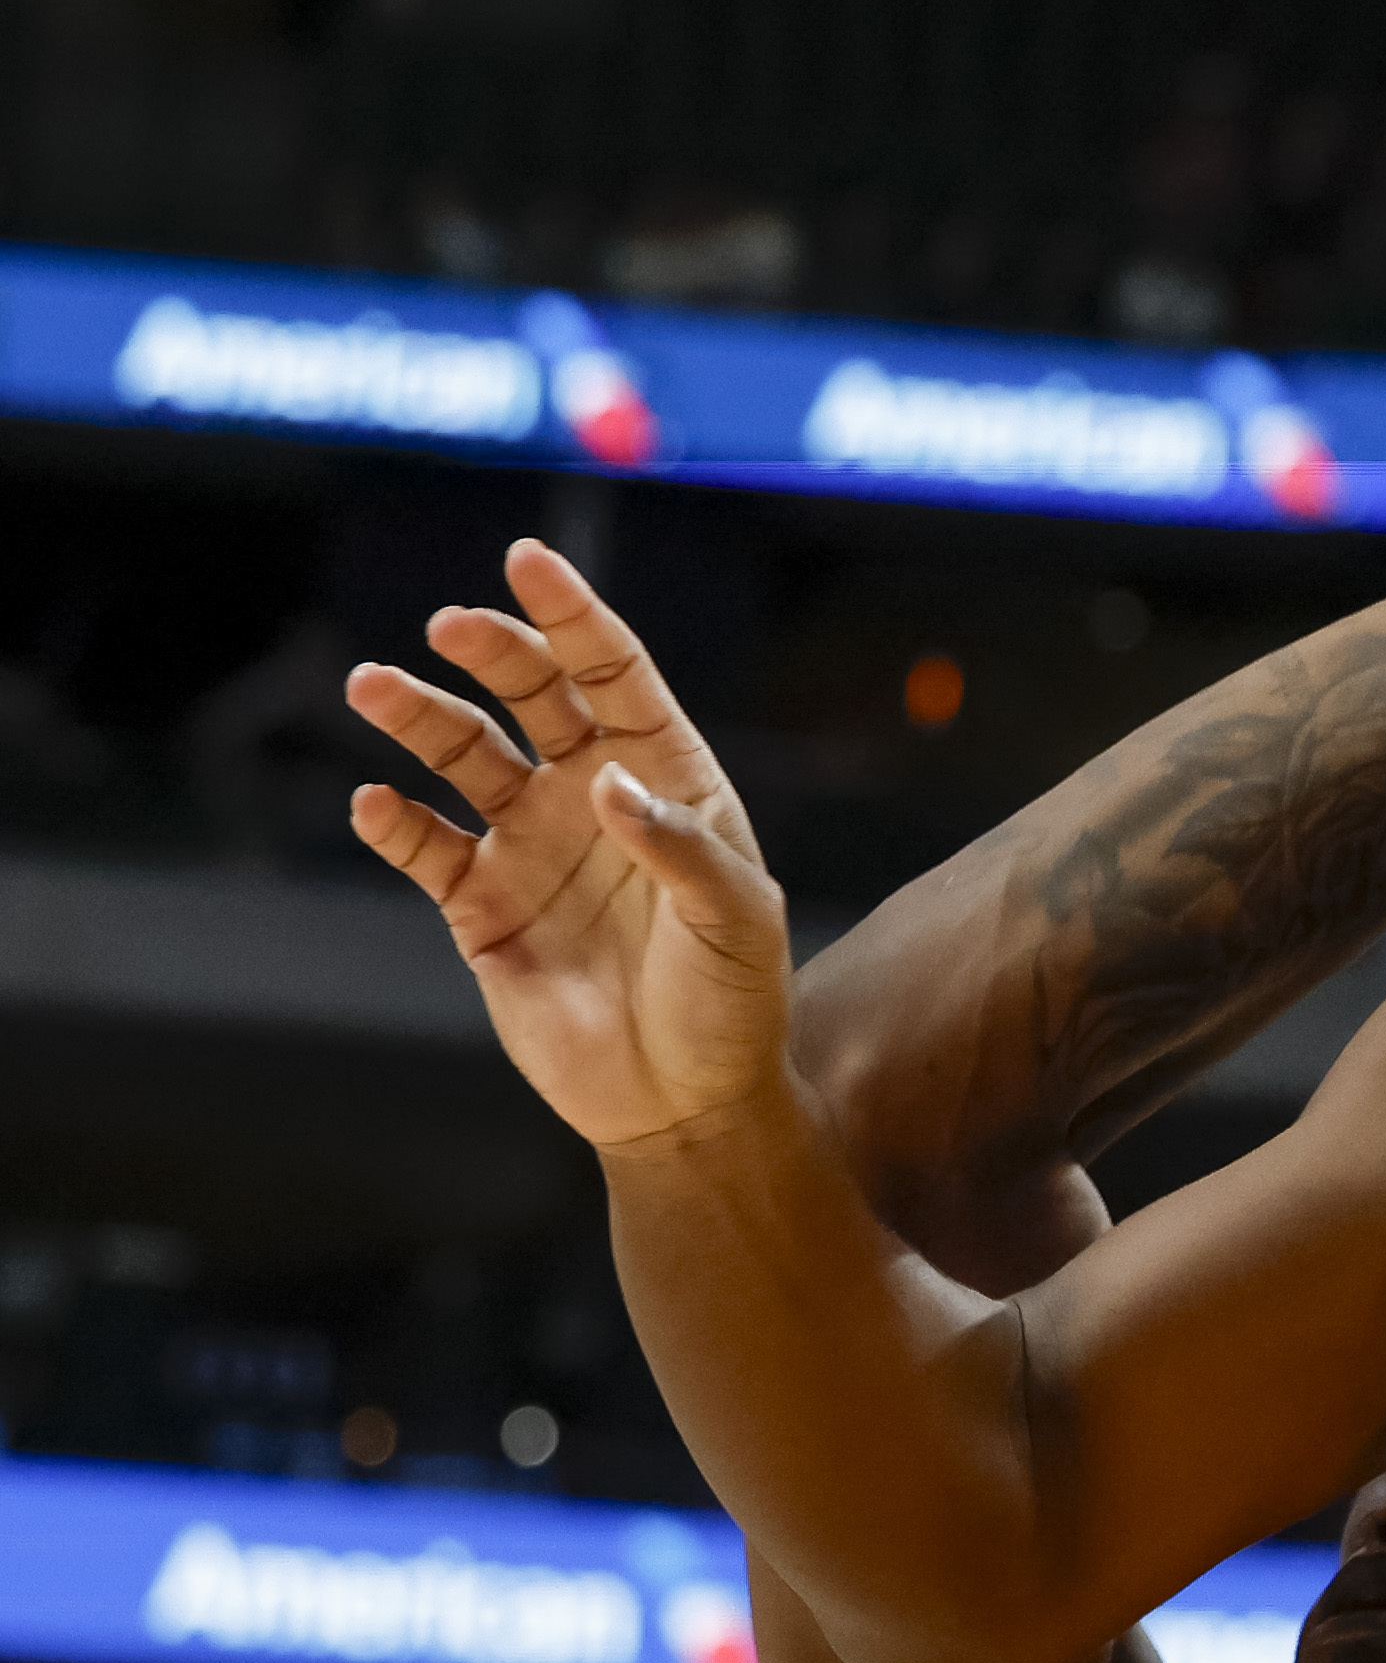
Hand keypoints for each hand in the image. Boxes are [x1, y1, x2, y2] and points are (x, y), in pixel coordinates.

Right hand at [347, 543, 793, 1149]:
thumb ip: (681, 849)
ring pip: (462, 757)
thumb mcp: (734, 922)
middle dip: (492, 652)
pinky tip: (377, 803)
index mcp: (667, 781)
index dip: (573, 617)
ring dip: (419, 719)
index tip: (527, 561)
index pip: (615, 676)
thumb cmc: (732, 1004)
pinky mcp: (479, 904)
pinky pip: (424, 846)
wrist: (683, 1101)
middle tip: (450, 627)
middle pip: (532, 696)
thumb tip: (606, 783)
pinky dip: (394, 821)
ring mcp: (531, 846)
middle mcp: (592, 797)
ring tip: (372, 686)